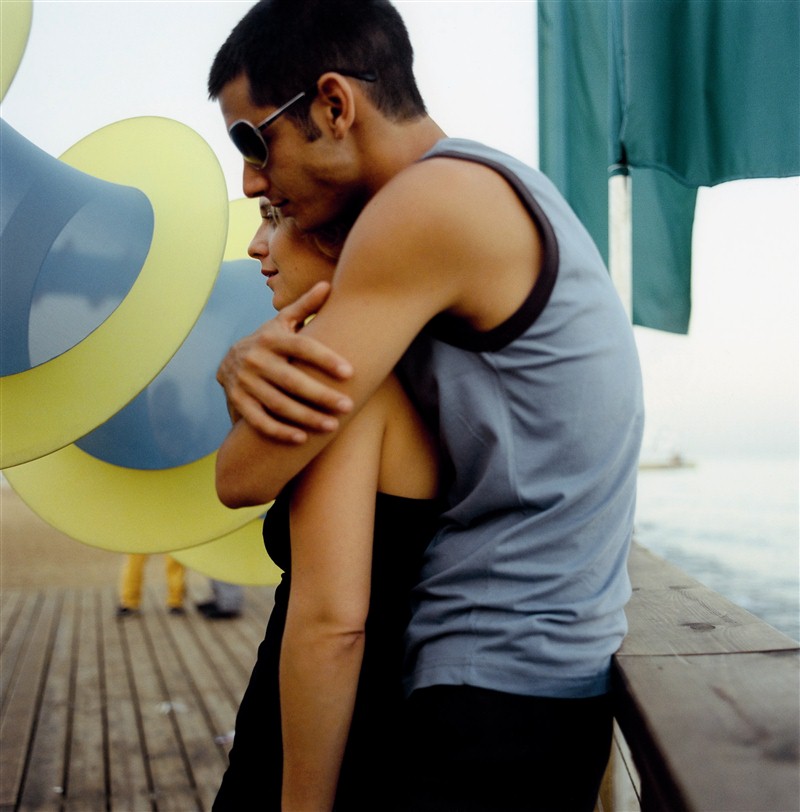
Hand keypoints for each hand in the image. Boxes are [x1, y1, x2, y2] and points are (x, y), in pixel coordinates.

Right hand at [217, 282, 353, 442]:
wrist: (229, 362)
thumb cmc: (269, 342)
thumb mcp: (282, 323)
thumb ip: (305, 306)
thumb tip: (329, 285)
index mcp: (271, 338)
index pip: (302, 347)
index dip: (326, 359)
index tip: (350, 372)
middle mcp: (256, 359)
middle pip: (292, 380)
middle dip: (321, 395)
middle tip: (348, 406)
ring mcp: (244, 382)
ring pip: (278, 403)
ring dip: (306, 417)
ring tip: (332, 426)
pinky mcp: (238, 402)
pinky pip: (259, 421)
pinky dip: (280, 431)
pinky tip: (302, 439)